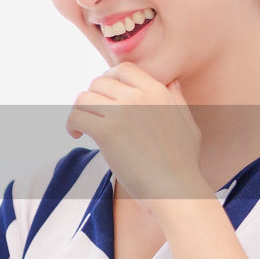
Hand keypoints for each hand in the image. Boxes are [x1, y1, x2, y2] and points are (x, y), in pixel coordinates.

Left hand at [65, 62, 210, 213]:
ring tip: (82, 126)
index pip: (123, 69)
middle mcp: (138, 96)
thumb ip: (177, 99)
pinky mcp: (107, 132)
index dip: (109, 80)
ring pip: (84, 97)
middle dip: (92, 96)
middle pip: (99, 82)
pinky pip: (77, 116)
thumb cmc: (183, 163)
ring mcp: (122, 112)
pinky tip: (77, 135)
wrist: (176, 189)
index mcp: (157, 91)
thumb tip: (172, 82)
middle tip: (93, 114)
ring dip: (79, 110)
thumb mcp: (187, 123)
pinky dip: (71, 124)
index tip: (106, 96)